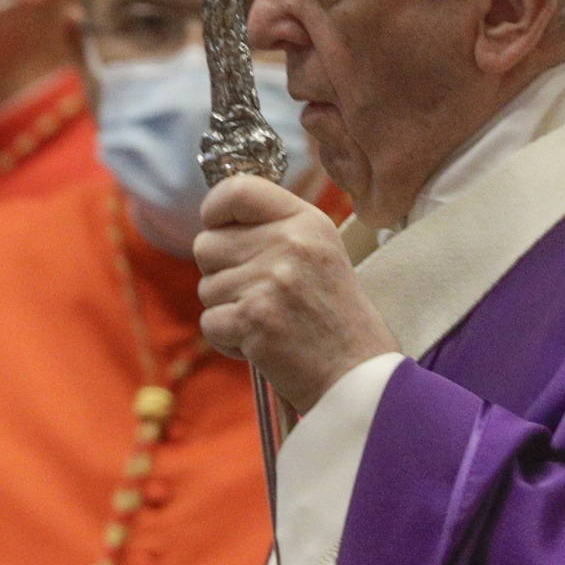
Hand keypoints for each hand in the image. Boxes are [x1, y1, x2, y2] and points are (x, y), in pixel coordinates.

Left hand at [193, 175, 397, 412]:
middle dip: (220, 272)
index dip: (215, 208)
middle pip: (207, 243)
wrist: (358, 375)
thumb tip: (218, 222)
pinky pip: (209, 322)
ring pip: (206, 286)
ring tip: (267, 320)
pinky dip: (228, 339)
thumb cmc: (336, 316)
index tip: (218, 227)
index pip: (237, 189)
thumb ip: (274, 229)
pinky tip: (260, 343)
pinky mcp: (254, 320)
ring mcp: (270, 281)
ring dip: (227, 309)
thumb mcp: (320, 251)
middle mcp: (288, 244)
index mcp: (306, 221)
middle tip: (257, 292)